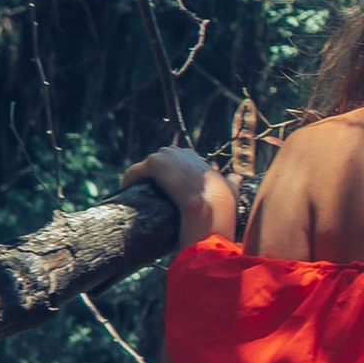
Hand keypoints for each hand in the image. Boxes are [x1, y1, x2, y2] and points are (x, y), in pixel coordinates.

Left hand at [122, 145, 236, 243]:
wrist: (210, 209)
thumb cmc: (222, 205)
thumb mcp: (231, 191)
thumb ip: (233, 183)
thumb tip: (237, 177)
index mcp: (198, 160)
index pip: (180, 162)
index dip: (172, 177)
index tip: (168, 193)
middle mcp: (183, 153)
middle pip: (161, 162)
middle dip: (155, 177)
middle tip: (151, 197)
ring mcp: (168, 157)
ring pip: (147, 167)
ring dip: (141, 179)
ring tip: (137, 196)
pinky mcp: (154, 164)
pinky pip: (135, 172)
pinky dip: (129, 181)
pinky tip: (126, 192)